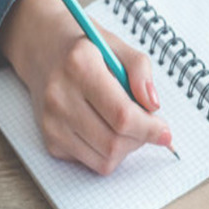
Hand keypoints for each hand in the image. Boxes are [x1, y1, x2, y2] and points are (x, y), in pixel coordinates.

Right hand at [0, 0, 172, 174]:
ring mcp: (51, 121)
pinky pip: (90, 162)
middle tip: (148, 125)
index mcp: (79, 65)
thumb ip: (140, 71)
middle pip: (114, 142)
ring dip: (126, 148)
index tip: (165, 131)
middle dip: (141, 139)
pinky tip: (104, 127)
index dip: (150, 128)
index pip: (121, 114)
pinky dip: (107, 151)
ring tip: (126, 125)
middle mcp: (60, 95)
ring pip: (103, 159)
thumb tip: (153, 105)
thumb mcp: (117, 46)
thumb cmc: (85, 49)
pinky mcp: (49, 139)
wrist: (42, 50)